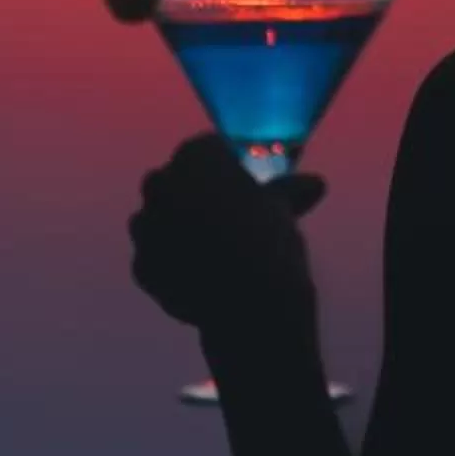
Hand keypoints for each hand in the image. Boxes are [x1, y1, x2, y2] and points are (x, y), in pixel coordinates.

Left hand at [127, 133, 325, 331]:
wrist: (249, 307)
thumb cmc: (269, 243)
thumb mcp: (284, 210)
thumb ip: (289, 191)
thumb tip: (313, 184)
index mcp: (196, 157)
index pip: (211, 148)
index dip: (230, 167)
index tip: (247, 186)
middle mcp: (161, 184)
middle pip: (179, 181)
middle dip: (199, 195)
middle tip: (231, 218)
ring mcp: (145, 226)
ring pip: (161, 218)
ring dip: (180, 228)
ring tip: (216, 251)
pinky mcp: (141, 266)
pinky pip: (157, 257)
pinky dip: (173, 263)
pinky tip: (202, 277)